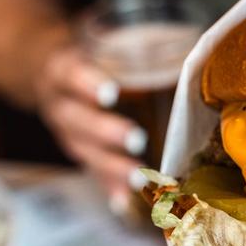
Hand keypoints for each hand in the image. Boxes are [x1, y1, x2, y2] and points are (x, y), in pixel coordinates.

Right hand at [34, 45, 146, 205]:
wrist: (44, 68)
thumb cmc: (91, 53)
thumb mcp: (101, 42)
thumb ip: (136, 45)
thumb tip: (201, 50)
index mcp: (63, 70)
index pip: (70, 73)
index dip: (89, 83)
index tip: (112, 93)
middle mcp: (60, 103)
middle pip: (78, 120)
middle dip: (107, 132)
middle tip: (138, 140)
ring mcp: (66, 132)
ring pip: (85, 151)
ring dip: (112, 167)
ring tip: (139, 179)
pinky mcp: (78, 151)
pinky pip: (91, 171)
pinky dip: (108, 187)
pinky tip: (124, 203)